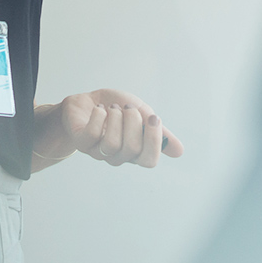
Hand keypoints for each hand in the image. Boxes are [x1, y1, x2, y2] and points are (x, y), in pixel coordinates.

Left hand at [34, 88, 183, 167]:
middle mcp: (117, 156)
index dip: (153, 139)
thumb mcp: (142, 114)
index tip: (153, 117)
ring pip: (112, 143)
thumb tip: (179, 151)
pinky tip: (100, 110)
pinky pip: (93, 134)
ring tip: (112, 108)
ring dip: (115, 118)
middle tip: (127, 108)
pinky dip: (99, 116)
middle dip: (133, 121)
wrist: (87, 102)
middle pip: (132, 149)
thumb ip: (159, 131)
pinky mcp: (82, 142)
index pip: (149, 160)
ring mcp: (98, 151)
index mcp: (135, 152)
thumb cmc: (116, 109)